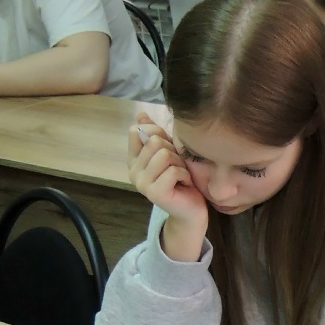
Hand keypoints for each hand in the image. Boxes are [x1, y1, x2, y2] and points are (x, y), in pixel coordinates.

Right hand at [127, 113, 209, 250]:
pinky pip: (173, 170)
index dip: (157, 133)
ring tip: (181, 175)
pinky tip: (184, 184)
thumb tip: (140, 113)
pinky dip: (184, 174)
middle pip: (154, 141)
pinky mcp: (154, 193)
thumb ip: (154, 134)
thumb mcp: (169, 152)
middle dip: (174, 150)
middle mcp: (133, 171)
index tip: (168, 147)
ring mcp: (142, 184)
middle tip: (178, 166)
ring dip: (180, 163)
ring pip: (164, 154)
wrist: (191, 210)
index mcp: (133, 160)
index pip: (136, 131)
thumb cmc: (182, 180)